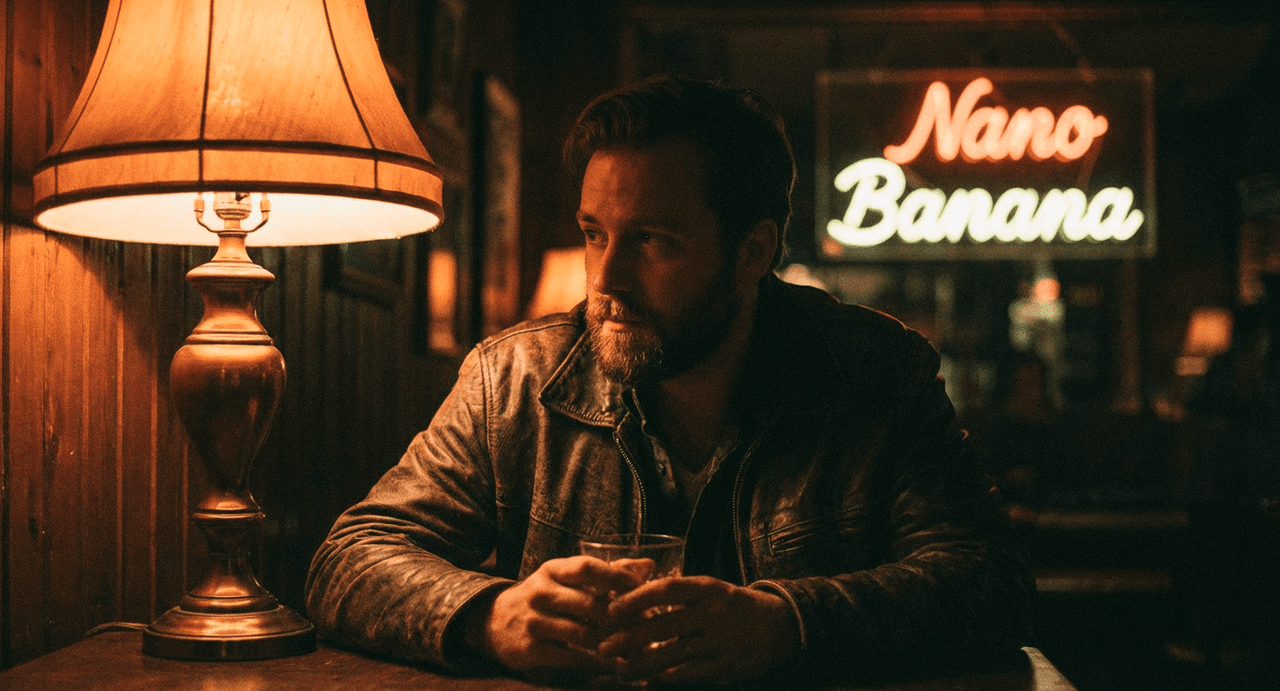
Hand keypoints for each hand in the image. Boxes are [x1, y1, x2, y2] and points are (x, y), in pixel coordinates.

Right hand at [477, 556, 643, 676]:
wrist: (494, 620)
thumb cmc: (544, 595)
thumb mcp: (566, 577)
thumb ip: (607, 571)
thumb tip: (648, 566)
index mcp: (553, 570)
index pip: (586, 568)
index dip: (616, 576)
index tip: (640, 586)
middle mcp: (541, 593)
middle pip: (590, 604)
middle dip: (621, 616)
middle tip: (645, 623)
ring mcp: (534, 622)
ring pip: (583, 634)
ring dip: (612, 641)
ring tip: (633, 645)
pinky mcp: (530, 649)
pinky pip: (571, 658)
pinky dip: (596, 662)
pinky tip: (613, 663)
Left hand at [599, 576, 797, 683]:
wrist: (778, 626)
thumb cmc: (731, 605)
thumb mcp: (709, 590)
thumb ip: (677, 595)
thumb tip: (630, 597)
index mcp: (706, 588)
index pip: (665, 590)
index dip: (635, 599)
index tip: (611, 610)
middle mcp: (713, 611)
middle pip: (663, 625)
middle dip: (629, 638)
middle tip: (603, 647)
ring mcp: (720, 640)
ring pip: (672, 654)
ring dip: (642, 665)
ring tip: (620, 670)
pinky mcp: (725, 665)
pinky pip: (689, 674)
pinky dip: (666, 678)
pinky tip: (648, 680)